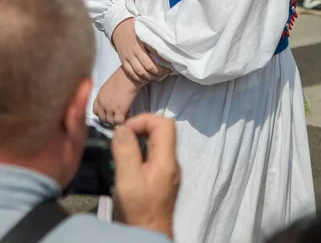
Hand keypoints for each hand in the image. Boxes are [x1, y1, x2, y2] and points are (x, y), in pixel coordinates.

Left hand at [93, 65, 139, 124]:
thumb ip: (107, 96)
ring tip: (125, 113)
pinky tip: (128, 113)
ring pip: (110, 122)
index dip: (103, 114)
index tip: (110, 113)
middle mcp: (102, 103)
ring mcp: (109, 108)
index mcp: (99, 96)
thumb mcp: (109, 86)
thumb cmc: (122, 76)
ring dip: (117, 120)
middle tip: (119, 114)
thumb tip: (112, 102)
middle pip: (102, 119)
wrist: (129, 75)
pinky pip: (119, 122)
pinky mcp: (119, 111)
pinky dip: (124, 120)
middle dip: (110, 119)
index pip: (96, 111)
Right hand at [112, 18, 171, 83]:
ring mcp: (128, 57)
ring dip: (151, 77)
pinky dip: (140, 78)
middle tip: (167, 72)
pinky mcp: (123, 60)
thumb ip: (156, 39)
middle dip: (159, 72)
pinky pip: (131, 73)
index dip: (164, 61)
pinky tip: (147, 79)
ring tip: (159, 77)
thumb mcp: (147, 31)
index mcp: (142, 42)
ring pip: (140, 72)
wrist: (120, 27)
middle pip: (149, 66)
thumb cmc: (137, 29)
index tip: (171, 64)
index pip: (156, 54)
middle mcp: (135, 50)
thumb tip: (168, 47)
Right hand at [112, 114, 179, 236]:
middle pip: (161, 131)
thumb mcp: (127, 180)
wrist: (148, 236)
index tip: (125, 130)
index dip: (144, 120)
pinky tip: (125, 162)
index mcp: (166, 160)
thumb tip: (122, 129)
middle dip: (140, 128)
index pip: (164, 124)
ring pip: (157, 143)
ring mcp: (167, 172)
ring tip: (120, 148)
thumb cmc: (138, 211)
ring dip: (138, 140)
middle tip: (121, 138)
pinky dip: (139, 152)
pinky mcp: (160, 180)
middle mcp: (171, 163)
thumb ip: (125, 152)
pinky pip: (153, 156)